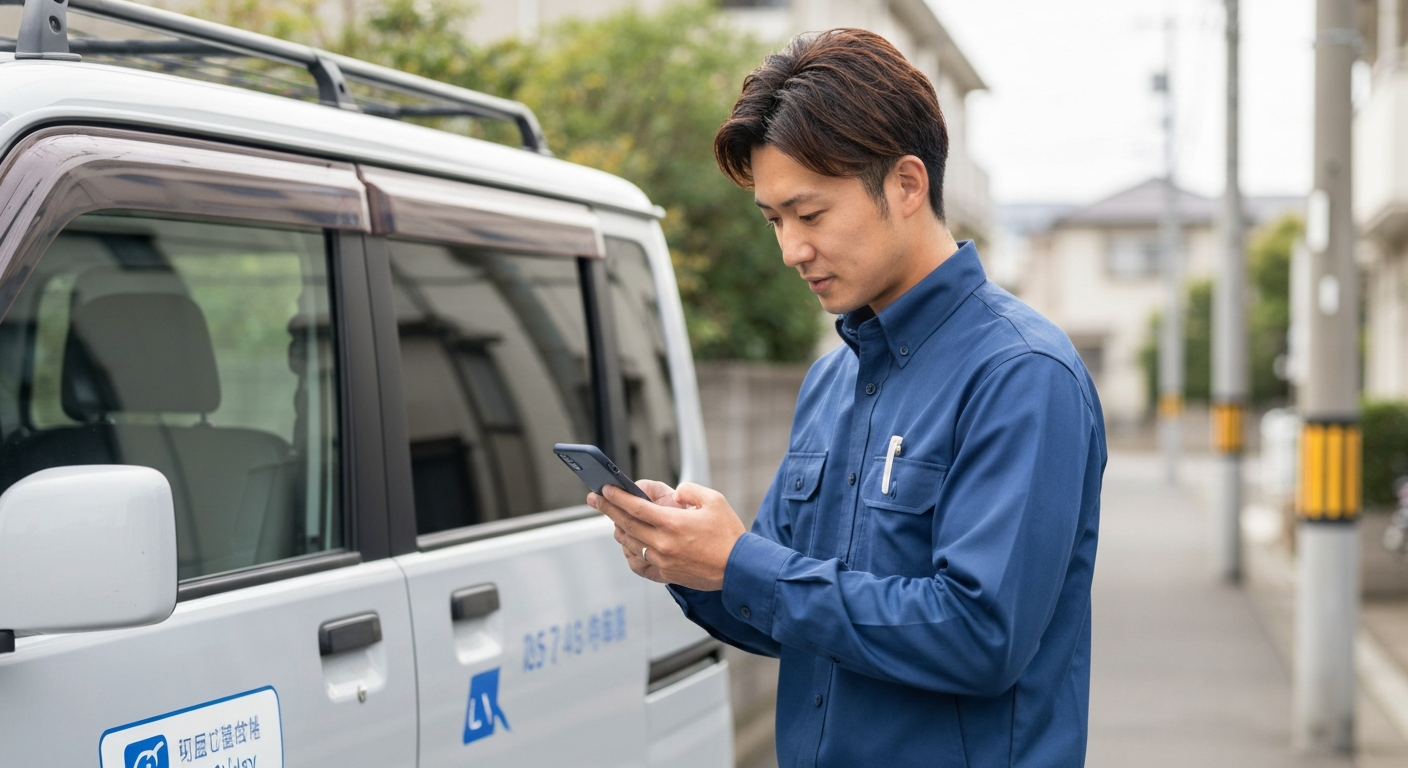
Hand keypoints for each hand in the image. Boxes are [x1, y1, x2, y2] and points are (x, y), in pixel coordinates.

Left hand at [588, 481, 745, 590]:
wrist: (740, 568)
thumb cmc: (729, 535)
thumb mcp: (714, 500)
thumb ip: (689, 490)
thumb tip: (674, 493)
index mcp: (672, 523)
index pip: (635, 507)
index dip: (616, 497)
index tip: (604, 488)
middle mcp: (663, 544)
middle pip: (626, 524)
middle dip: (607, 509)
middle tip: (594, 498)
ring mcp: (662, 562)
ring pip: (629, 544)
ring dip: (618, 529)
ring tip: (614, 518)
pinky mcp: (666, 575)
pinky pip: (639, 564)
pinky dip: (630, 553)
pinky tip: (629, 545)